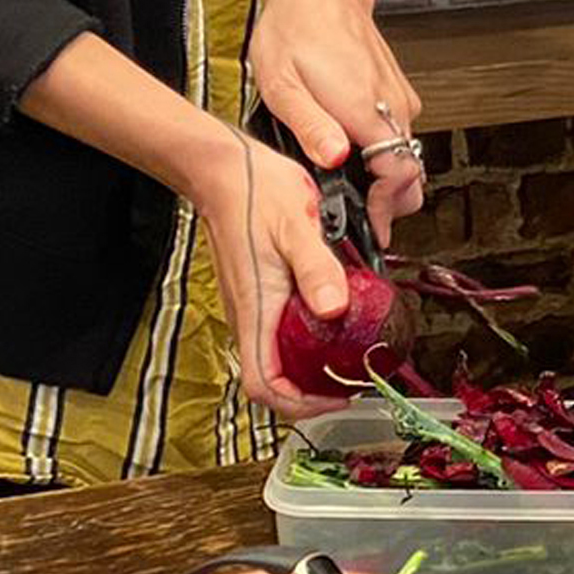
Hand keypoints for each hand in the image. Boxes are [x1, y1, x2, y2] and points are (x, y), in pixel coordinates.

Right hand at [176, 126, 345, 423]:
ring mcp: (250, 306)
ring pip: (274, 359)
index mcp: (257, 308)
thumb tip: (335, 308)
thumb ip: (317, 268)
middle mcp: (248, 315)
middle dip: (310, 393)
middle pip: (271, 381)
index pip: (264, 385)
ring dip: (308, 369)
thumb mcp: (297, 225)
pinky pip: (276, 334)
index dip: (299, 404)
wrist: (223, 169)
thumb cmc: (255, 192)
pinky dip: (303, 342)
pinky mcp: (255, 293)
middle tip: (351, 381)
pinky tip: (330, 323)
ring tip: (345, 359)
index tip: (336, 397)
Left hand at [250, 0, 427, 243]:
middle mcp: (393, 105)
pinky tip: (352, 149)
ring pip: (406, 155)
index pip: (401, 175)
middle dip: (390, 203)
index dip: (387, 209)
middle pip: (411, 174)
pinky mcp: (397, 90)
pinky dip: (382, 152)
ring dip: (383, 177)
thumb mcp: (281, 82)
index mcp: (366, 109)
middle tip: (358, 216)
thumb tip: (333, 159)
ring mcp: (399, 97)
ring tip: (348, 184)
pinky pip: (398, 134)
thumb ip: (309, 125)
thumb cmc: (297, 27)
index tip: (370, 227)